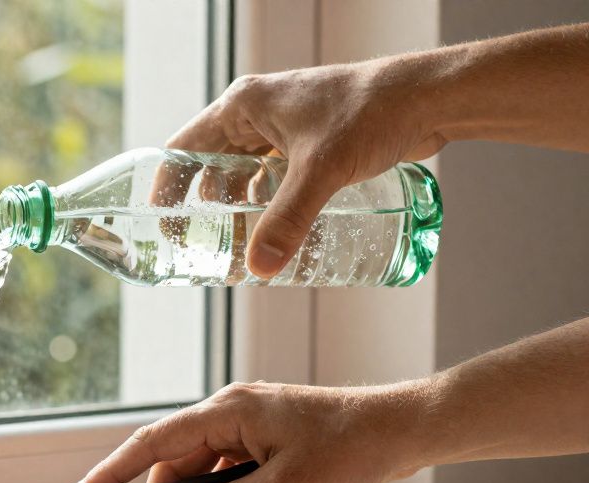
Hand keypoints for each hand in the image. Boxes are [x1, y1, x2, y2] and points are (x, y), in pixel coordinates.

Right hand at [66, 380, 435, 482]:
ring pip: (197, 465)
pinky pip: (221, 466)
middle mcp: (230, 410)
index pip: (152, 442)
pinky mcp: (262, 436)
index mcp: (228, 410)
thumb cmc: (352, 447)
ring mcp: (246, 422)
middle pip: (172, 456)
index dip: (112, 470)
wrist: (404, 428)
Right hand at [169, 59, 446, 276]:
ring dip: (241, 212)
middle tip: (207, 251)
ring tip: (241, 251)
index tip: (164, 226)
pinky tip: (278, 234)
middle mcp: (258, 114)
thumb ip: (288, 221)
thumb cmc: (371, 113)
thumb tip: (260, 270)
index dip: (167, 188)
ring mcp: (285, 128)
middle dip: (209, 211)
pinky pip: (275, 179)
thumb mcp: (321, 171)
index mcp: (243, 106)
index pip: (184, 149)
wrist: (429, 99)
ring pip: (246, 177)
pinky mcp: (311, 143)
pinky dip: (270, 206)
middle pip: (213, 169)